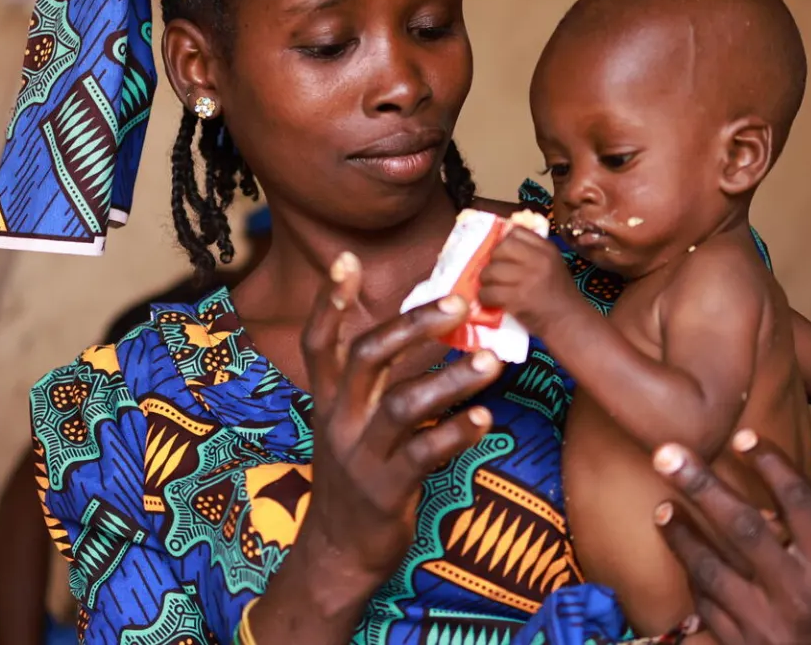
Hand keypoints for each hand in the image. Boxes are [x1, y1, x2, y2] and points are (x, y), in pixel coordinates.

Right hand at [280, 253, 504, 617]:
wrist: (338, 550)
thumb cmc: (357, 475)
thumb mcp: (349, 424)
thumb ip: (374, 382)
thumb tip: (419, 328)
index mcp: (328, 399)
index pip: (319, 342)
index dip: (330, 302)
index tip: (347, 261)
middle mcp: (339, 419)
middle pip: (368, 358)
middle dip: (414, 325)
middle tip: (461, 302)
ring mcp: (360, 455)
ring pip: (403, 404)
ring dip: (450, 379)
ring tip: (491, 362)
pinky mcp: (385, 489)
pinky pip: (424, 454)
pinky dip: (456, 433)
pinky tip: (484, 419)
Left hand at [478, 228, 576, 333]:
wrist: (570, 323)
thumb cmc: (559, 296)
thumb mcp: (553, 265)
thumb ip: (533, 253)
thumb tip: (501, 246)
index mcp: (547, 249)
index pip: (516, 232)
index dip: (505, 243)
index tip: (504, 256)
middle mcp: (538, 260)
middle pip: (501, 248)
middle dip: (493, 261)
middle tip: (495, 273)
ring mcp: (527, 279)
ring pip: (491, 270)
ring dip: (486, 281)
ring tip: (491, 288)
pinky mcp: (518, 298)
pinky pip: (489, 292)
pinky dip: (485, 297)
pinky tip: (491, 301)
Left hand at [652, 433, 810, 644]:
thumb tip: (789, 490)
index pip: (797, 502)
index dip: (769, 464)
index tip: (742, 436)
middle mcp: (799, 592)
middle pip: (743, 527)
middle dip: (702, 486)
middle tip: (667, 454)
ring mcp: (767, 623)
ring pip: (712, 569)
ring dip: (681, 535)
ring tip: (662, 506)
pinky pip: (708, 604)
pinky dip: (693, 576)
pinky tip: (682, 552)